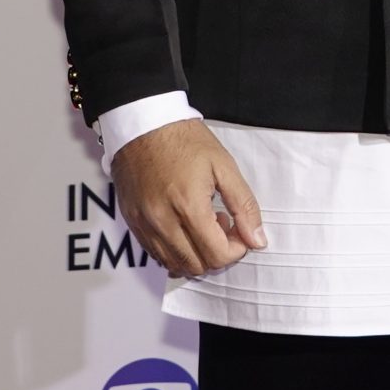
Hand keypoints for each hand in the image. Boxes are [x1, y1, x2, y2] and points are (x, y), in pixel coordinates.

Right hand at [111, 118, 268, 275]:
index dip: (235, 249)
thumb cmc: (183, 140)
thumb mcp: (223, 165)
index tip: (238, 231)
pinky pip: (155, 255)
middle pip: (197, 265)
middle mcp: (162, 220)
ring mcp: (144, 224)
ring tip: (201, 224)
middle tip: (221, 225)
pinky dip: (174, 251)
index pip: (217, 255)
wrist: (143, 124)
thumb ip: (243, 205)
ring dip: (195, 254)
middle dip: (216, 253)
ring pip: (175, 265)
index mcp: (188, 205)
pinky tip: (183, 228)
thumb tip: (257, 239)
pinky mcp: (132, 222)